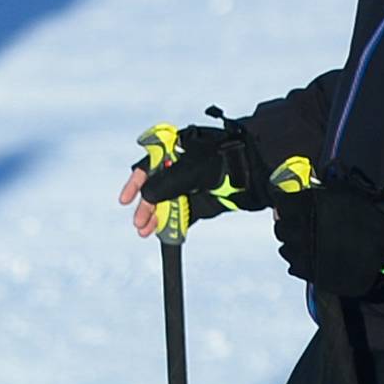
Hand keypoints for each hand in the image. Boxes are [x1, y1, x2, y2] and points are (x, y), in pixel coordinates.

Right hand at [120, 120, 263, 237]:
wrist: (257, 168)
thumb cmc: (224, 160)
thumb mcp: (189, 172)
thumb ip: (164, 185)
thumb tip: (145, 198)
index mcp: (178, 151)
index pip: (150, 165)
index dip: (136, 183)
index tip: (125, 200)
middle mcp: (185, 167)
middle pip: (158, 188)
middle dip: (147, 207)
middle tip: (140, 223)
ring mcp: (196, 185)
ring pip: (170, 203)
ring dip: (158, 218)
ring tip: (147, 232)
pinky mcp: (208, 201)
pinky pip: (186, 213)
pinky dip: (175, 224)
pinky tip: (165, 233)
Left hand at [271, 182, 383, 298]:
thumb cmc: (370, 220)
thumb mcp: (346, 194)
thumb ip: (324, 190)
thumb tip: (312, 185)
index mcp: (306, 207)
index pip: (280, 201)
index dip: (284, 200)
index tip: (288, 201)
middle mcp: (298, 229)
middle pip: (280, 227)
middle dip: (288, 223)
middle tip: (299, 222)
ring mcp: (301, 252)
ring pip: (284, 248)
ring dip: (292, 243)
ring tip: (308, 240)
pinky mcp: (307, 271)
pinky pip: (293, 265)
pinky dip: (299, 260)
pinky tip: (313, 255)